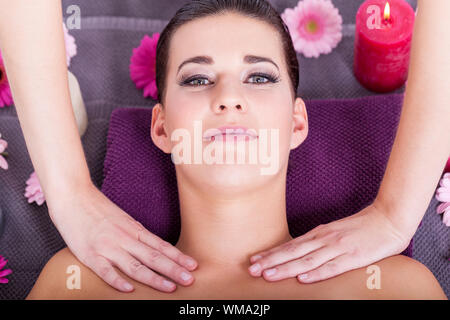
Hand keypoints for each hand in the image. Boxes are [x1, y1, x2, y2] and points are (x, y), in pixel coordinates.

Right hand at [46, 182, 197, 292]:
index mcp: (134, 229)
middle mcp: (125, 238)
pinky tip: (130, 290)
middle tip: (190, 279)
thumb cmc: (98, 208)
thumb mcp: (123, 219)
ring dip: (154, 278)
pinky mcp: (90, 254)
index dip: (178, 256)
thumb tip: (153, 247)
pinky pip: (106, 271)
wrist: (73, 196)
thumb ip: (136, 233)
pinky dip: (118, 281)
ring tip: (170, 287)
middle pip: (153, 257)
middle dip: (174, 269)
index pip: (161, 245)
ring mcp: (108, 246)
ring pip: (135, 266)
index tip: (193, 265)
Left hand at [247, 203, 410, 282]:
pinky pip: (332, 267)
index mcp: (320, 233)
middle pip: (293, 252)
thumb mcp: (335, 231)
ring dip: (285, 268)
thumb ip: (319, 241)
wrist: (388, 219)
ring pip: (307, 260)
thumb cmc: (362, 227)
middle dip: (270, 262)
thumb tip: (302, 251)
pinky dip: (316, 273)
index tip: (254, 260)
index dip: (271, 253)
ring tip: (267, 275)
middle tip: (251, 270)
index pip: (290, 245)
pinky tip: (303, 279)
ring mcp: (338, 248)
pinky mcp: (353, 257)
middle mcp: (324, 239)